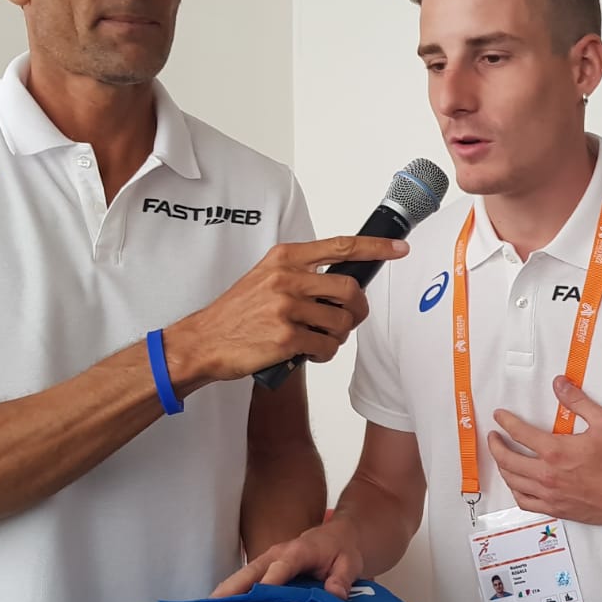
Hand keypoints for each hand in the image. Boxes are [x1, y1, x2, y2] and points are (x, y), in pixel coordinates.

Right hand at [166, 236, 408, 386]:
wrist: (203, 341)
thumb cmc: (237, 313)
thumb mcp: (265, 278)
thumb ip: (301, 274)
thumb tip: (343, 282)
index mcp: (285, 258)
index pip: (341, 247)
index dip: (375, 248)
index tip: (399, 249)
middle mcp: (287, 278)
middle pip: (350, 290)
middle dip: (358, 310)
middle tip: (349, 320)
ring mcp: (286, 308)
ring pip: (341, 322)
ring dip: (338, 336)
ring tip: (318, 338)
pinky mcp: (286, 338)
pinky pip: (327, 347)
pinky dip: (324, 354)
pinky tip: (307, 353)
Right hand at [211, 519, 364, 601]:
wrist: (338, 537)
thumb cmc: (342, 550)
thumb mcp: (350, 562)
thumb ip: (342, 579)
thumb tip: (335, 597)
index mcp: (297, 552)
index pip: (279, 568)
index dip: (266, 585)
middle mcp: (273, 557)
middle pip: (246, 575)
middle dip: (228, 596)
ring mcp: (264, 567)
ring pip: (239, 584)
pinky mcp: (261, 576)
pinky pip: (243, 590)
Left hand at [488, 377, 601, 526]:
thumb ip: (578, 402)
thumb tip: (560, 384)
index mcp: (555, 451)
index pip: (519, 433)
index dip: (506, 422)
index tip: (499, 416)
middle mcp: (547, 475)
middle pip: (508, 459)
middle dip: (496, 445)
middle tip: (494, 436)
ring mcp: (549, 494)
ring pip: (513, 481)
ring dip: (502, 467)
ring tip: (501, 457)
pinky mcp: (556, 509)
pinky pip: (524, 502)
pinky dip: (515, 491)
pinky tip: (516, 484)